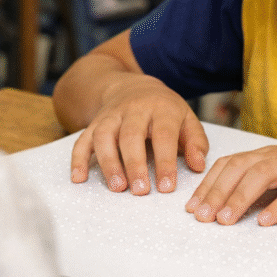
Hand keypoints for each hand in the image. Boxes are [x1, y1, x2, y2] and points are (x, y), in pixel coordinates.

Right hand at [70, 74, 208, 194]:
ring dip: (109, 163)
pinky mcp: (94, 123)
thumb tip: (198, 165)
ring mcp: (111, 116)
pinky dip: (78, 159)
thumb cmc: (164, 110)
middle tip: (141, 190)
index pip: (163, 135)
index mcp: (161, 108)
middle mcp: (133, 109)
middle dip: (135, 164)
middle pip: (131, 136)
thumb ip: (195, 142)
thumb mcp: (187, 118)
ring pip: (104, 136)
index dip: (165, 162)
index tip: (167, 187)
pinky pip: (83, 139)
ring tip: (117, 187)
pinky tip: (79, 178)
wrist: (133, 86)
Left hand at [185, 135, 276, 224]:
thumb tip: (236, 204)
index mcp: (271, 155)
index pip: (230, 164)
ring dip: (239, 198)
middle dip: (215, 192)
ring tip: (223, 221)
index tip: (191, 206)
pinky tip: (266, 222)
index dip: (208, 184)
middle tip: (199, 217)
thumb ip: (268, 183)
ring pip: (262, 176)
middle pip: (239, 168)